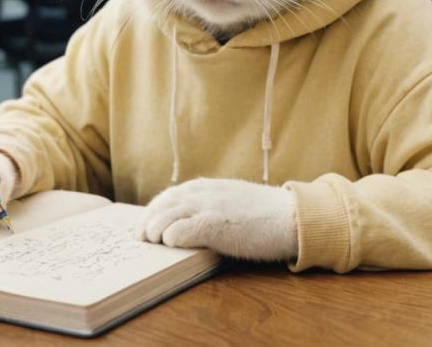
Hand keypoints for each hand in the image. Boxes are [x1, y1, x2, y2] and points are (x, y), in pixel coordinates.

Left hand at [136, 178, 297, 261]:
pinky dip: (172, 235)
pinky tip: (170, 243)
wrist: (292, 217)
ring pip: (168, 215)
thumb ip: (212, 206)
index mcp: (208, 188)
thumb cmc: (266, 215)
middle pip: (163, 204)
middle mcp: (204, 193)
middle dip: (147, 221)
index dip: (152, 210)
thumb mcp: (234, 201)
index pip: (169, 195)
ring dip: (154, 229)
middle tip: (140, 238)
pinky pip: (184, 228)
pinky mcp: (216, 223)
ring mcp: (210, 207)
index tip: (144, 224)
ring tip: (151, 242)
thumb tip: (192, 222)